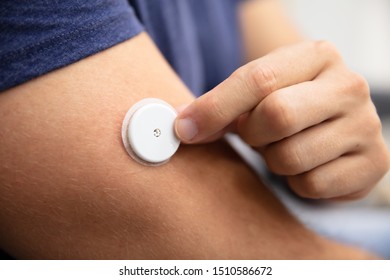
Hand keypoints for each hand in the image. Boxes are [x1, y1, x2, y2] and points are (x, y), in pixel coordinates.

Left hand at [174, 40, 389, 199]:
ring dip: (274, 160)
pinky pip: (312, 184)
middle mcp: (349, 85)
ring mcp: (366, 126)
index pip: (257, 78)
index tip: (185, 128)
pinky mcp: (373, 163)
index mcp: (317, 56)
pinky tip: (305, 166)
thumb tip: (181, 125)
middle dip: (253, 134)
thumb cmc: (289, 106)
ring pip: (291, 156)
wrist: (334, 128)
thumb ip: (220, 106)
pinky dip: (297, 182)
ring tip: (284, 147)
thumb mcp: (257, 95)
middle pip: (276, 116)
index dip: (214, 108)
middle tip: (256, 134)